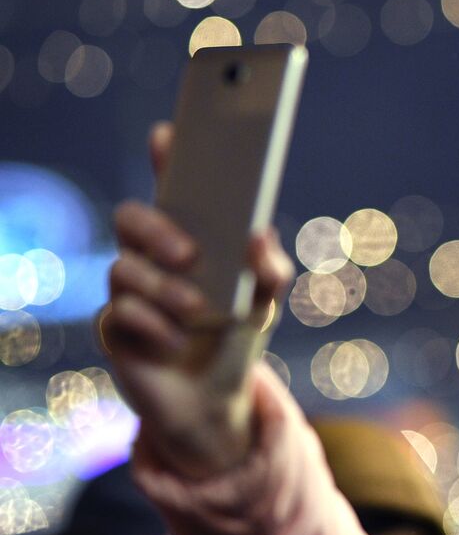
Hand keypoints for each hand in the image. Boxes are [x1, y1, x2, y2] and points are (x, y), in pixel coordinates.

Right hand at [102, 122, 293, 476]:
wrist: (215, 400)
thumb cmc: (236, 337)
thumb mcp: (264, 303)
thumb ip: (269, 269)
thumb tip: (259, 233)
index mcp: (187, 236)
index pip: (170, 186)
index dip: (166, 157)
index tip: (169, 134)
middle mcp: (150, 256)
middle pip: (130, 217)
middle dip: (156, 229)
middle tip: (190, 252)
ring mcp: (128, 291)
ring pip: (123, 268)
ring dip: (164, 290)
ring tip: (197, 312)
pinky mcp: (114, 329)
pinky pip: (119, 314)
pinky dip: (155, 328)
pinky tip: (177, 342)